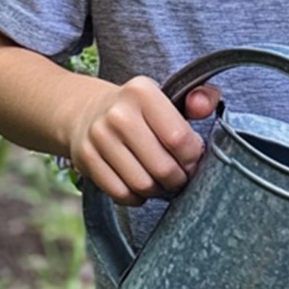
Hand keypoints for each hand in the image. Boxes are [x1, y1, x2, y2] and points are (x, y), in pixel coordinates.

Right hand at [69, 77, 220, 205]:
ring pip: (142, 184)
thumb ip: (199, 99)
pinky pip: (120, 193)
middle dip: (178, 179)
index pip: (179, 137)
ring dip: (158, 190)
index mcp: (142, 92)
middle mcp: (118, 113)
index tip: (193, 159)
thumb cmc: (140, 110)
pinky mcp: (85, 158)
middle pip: (162, 167)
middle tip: (180, 176)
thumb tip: (203, 106)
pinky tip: (140, 187)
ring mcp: (98, 136)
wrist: (88, 112)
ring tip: (162, 182)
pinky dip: (136, 197)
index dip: (192, 157)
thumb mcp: (170, 96)